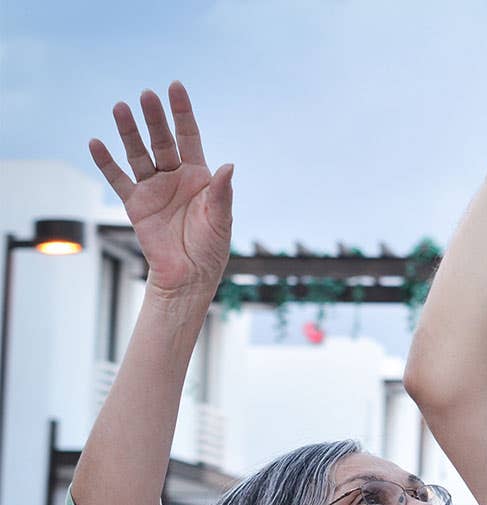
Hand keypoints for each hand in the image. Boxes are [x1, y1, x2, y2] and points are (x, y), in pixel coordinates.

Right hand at [89, 81, 232, 298]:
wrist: (189, 274)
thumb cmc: (210, 246)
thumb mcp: (221, 219)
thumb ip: (222, 193)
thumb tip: (229, 166)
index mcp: (199, 175)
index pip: (189, 136)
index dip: (183, 112)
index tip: (175, 87)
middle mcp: (174, 176)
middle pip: (162, 140)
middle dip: (155, 118)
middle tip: (146, 94)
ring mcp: (153, 188)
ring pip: (138, 154)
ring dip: (129, 132)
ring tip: (120, 107)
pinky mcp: (135, 203)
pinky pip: (118, 179)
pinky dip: (106, 162)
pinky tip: (96, 143)